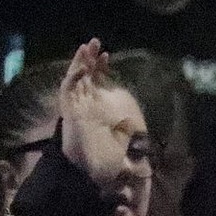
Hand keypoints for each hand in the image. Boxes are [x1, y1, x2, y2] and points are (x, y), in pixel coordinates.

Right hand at [56, 40, 132, 197]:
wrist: (90, 173)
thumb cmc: (104, 160)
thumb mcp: (125, 142)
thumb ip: (133, 138)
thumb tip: (147, 140)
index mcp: (96, 108)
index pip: (96, 82)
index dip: (99, 68)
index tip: (107, 55)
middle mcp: (84, 105)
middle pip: (84, 76)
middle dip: (88, 59)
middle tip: (95, 42)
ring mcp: (75, 107)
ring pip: (74, 79)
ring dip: (79, 63)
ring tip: (86, 47)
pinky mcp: (68, 112)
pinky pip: (67, 91)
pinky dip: (73, 79)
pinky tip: (81, 69)